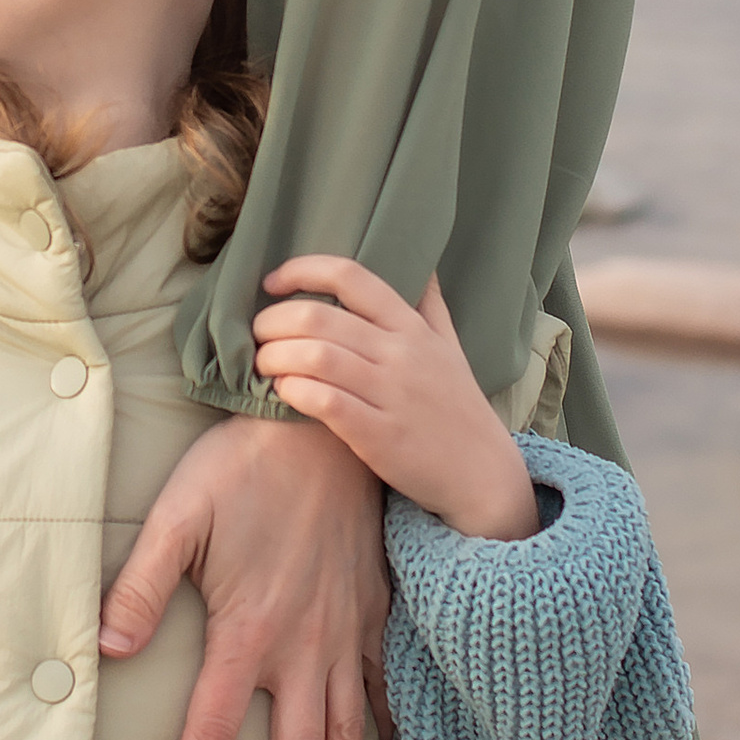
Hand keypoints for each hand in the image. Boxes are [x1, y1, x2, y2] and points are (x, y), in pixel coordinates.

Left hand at [98, 412, 389, 739]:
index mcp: (248, 628)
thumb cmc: (242, 465)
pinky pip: (385, 685)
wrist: (322, 425)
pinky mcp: (372, 610)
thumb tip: (104, 648)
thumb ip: (138, 583)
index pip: (212, 727)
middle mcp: (302, 646)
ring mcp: (344, 632)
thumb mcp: (177, 514)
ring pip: (346, 734)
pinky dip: (388, 732)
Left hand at [253, 259, 539, 544]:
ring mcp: (391, 395)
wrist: (482, 475)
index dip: (303, 270)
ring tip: (262, 362)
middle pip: (321, 317)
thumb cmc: (458, 407)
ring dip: (276, 355)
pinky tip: (283, 391)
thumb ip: (430, 305)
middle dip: (274, 320)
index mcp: (412, 327)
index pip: (352, 277)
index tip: (272, 281)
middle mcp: (401, 354)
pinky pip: (327, 403)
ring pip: (318, 357)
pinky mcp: (380, 436)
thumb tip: (423, 264)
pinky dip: (295, 391)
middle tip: (257, 332)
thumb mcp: (450, 347)